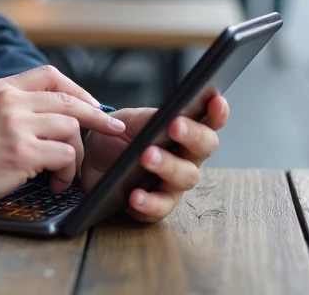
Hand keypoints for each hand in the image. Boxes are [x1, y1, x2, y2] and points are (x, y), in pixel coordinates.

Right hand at [0, 65, 127, 209]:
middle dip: (97, 117)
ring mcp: (17, 125)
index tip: (92, 105)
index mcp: (2, 88)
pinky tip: (55, 183)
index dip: (78, 90)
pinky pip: (64, 156)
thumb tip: (47, 112)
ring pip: (71, 129)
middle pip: (69, 101)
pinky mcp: (22, 152)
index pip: (51, 75)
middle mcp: (11, 101)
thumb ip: (10, 106)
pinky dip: (67, 172)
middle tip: (113, 130)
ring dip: (75, 154)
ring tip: (63, 172)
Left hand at [80, 95, 229, 222]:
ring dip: (169, 166)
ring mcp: (173, 184)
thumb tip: (165, 115)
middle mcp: (186, 158)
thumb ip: (149, 118)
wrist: (90, 161)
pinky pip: (159, 208)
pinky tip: (135, 195)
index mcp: (184, 132)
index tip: (216, 100)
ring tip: (148, 156)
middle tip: (175, 126)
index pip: (209, 122)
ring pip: (186, 178)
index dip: (217, 112)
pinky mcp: (156, 206)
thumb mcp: (130, 121)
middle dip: (193, 136)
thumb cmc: (118, 137)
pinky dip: (148, 202)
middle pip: (204, 148)